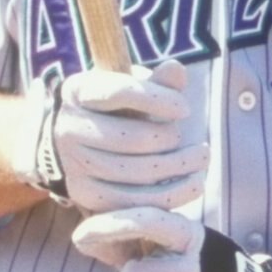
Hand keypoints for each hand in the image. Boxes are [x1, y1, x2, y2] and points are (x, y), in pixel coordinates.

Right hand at [15, 60, 204, 213]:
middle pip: (133, 137)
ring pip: (137, 171)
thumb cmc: (116, 110)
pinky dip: (169, 194)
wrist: (79, 145)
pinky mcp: (85, 195)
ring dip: (179, 166)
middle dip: (171, 138)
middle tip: (193, 138)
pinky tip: (192, 183)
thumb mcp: (132, 89)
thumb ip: (156, 82)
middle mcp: (69, 128)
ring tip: (202, 159)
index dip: (158, 99)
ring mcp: (74, 164)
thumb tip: (175, 70)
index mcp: (78, 91)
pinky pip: (134, 201)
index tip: (185, 109)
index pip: (120, 92)